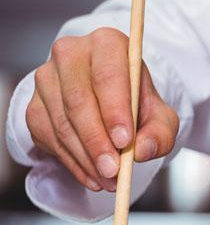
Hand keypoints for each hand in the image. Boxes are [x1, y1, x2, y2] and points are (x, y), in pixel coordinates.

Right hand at [26, 27, 178, 191]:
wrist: (110, 101)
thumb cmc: (136, 103)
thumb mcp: (160, 116)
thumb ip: (161, 132)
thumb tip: (144, 150)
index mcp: (108, 45)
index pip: (108, 74)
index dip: (115, 109)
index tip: (125, 141)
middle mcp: (71, 54)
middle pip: (79, 100)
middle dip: (98, 141)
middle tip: (114, 170)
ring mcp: (47, 79)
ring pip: (63, 123)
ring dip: (86, 157)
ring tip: (110, 179)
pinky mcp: (34, 105)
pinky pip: (49, 138)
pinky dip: (73, 163)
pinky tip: (93, 176)